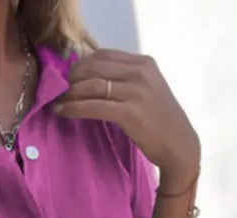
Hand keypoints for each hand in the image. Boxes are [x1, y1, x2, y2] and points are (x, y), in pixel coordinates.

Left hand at [55, 48, 199, 182]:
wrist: (178, 144)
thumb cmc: (160, 121)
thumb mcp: (147, 90)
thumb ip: (126, 80)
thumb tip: (92, 79)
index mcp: (144, 63)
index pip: (104, 55)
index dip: (82, 64)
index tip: (70, 76)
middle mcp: (140, 73)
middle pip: (95, 67)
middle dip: (73, 77)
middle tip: (61, 90)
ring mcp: (136, 92)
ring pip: (92, 85)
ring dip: (70, 93)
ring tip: (58, 101)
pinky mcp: (129, 113)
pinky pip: (94, 106)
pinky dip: (74, 108)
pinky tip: (63, 112)